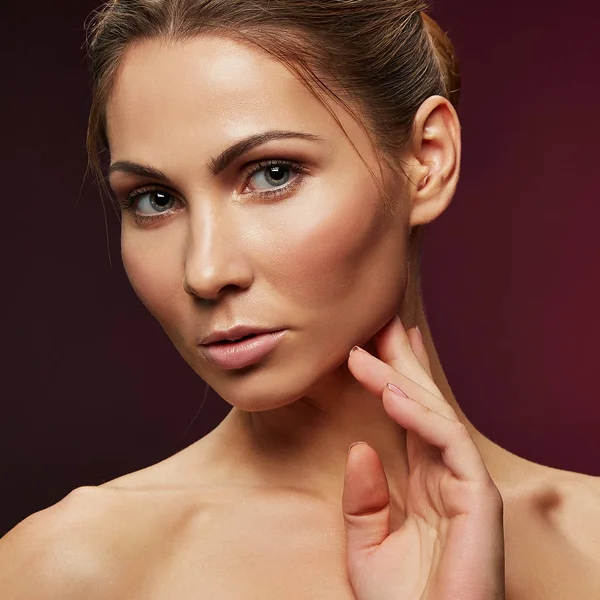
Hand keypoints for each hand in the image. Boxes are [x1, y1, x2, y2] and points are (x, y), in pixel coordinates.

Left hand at [342, 315, 504, 599]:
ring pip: (435, 415)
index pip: (409, 418)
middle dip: (402, 362)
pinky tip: (393, 394)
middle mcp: (446, 475)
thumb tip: (360, 449)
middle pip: (424, 405)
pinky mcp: (478, 499)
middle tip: (381, 321)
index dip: (393, 379)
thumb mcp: (367, 545)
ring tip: (368, 349)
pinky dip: (421, 416)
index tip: (372, 346)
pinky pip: (449, 444)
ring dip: (401, 379)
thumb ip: (364, 499)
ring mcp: (464, 484)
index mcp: (424, 482)